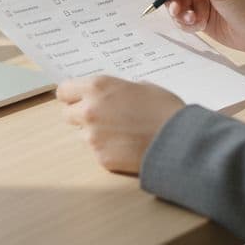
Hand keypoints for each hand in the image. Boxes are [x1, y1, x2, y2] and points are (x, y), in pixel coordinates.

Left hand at [57, 76, 184, 173]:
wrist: (179, 140)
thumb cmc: (165, 109)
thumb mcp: (142, 86)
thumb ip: (117, 90)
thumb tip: (111, 95)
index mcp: (98, 87)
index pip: (64, 91)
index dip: (73, 96)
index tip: (79, 99)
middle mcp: (89, 110)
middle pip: (68, 114)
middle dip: (81, 116)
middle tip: (103, 118)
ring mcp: (93, 136)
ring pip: (82, 135)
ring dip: (95, 134)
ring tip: (121, 133)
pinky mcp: (100, 158)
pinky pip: (96, 152)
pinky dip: (107, 150)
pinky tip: (126, 147)